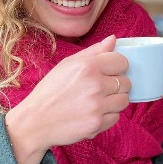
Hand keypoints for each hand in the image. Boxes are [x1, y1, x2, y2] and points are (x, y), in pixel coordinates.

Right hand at [6, 35, 130, 163]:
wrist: (35, 121)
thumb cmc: (50, 91)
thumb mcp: (67, 64)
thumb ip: (93, 51)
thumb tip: (113, 39)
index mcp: (88, 66)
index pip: (122, 62)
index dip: (117, 67)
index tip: (110, 72)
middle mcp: (95, 85)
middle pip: (126, 82)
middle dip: (117, 85)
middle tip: (101, 89)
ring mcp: (97, 106)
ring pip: (124, 100)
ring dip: (114, 101)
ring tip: (98, 101)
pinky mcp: (97, 124)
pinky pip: (116, 117)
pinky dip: (107, 116)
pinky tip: (92, 113)